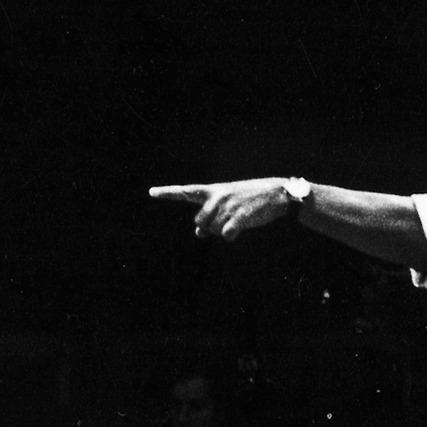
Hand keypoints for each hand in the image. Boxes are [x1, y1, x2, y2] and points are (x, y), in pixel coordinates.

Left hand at [150, 178, 300, 241]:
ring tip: (238, 218)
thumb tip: (197, 233)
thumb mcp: (227, 203)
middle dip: (211, 226)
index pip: (186, 191)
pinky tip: (240, 228)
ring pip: (214, 230)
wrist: (275, 194)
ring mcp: (228, 206)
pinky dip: (232, 236)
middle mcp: (217, 197)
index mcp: (213, 191)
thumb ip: (210, 216)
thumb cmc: (249, 199)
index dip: (168, 192)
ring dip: (224, 230)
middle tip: (228, 219)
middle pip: (200, 222)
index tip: (151, 192)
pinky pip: (226, 235)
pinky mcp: (239, 216)